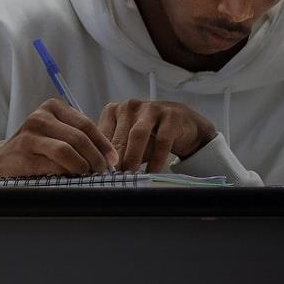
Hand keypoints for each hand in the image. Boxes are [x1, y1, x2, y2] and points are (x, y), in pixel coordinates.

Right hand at [0, 99, 117, 177]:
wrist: (2, 159)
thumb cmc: (36, 147)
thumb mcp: (56, 132)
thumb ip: (79, 137)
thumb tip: (109, 156)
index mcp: (52, 107)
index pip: (86, 125)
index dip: (103, 144)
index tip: (112, 159)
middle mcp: (40, 117)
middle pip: (79, 137)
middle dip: (96, 157)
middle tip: (102, 170)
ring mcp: (29, 135)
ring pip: (66, 150)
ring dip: (82, 166)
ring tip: (88, 174)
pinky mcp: (23, 154)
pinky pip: (52, 165)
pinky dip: (66, 173)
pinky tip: (71, 178)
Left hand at [99, 99, 215, 172]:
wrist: (182, 123)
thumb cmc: (149, 134)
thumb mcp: (128, 141)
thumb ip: (115, 152)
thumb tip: (103, 172)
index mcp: (113, 111)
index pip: (103, 135)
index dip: (101, 155)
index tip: (101, 172)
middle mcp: (129, 106)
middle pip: (119, 136)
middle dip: (116, 159)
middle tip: (114, 177)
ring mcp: (150, 108)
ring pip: (137, 135)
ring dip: (133, 156)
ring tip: (131, 173)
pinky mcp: (170, 116)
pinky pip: (162, 140)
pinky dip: (156, 158)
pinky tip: (153, 170)